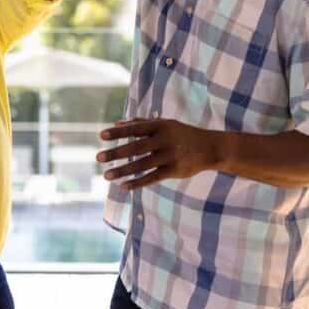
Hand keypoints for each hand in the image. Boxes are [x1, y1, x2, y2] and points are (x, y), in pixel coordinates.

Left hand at [96, 118, 219, 189]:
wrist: (210, 147)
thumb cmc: (181, 134)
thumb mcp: (164, 124)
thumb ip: (140, 123)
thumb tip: (116, 123)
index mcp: (160, 126)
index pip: (135, 128)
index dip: (118, 132)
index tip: (101, 136)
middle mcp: (164, 140)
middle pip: (136, 147)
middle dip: (116, 153)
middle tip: (98, 157)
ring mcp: (169, 156)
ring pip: (142, 165)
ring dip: (123, 171)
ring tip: (106, 175)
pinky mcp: (174, 170)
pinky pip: (152, 177)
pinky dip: (138, 183)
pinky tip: (123, 186)